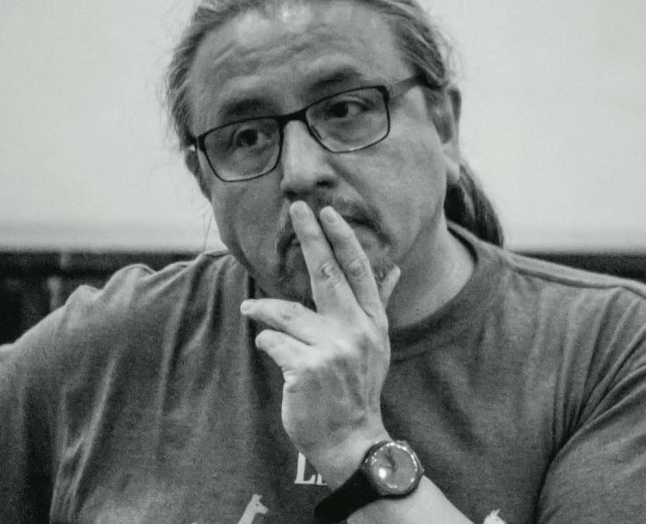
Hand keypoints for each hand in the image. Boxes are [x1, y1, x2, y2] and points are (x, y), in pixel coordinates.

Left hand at [242, 201, 399, 486]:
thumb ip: (378, 302)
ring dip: (264, 308)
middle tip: (297, 207)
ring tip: (250, 308)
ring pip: (287, 311)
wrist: (351, 439)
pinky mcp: (308, 368)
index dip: (342, 238)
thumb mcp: (377, 344)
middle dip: (312, 237)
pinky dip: (265, 341)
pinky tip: (268, 348)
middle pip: (329, 273)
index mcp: (372, 322)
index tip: (327, 212)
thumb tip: (395, 267)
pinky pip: (273, 341)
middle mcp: (357, 331)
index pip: (359, 271)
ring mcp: (334, 350)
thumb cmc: (357, 388)